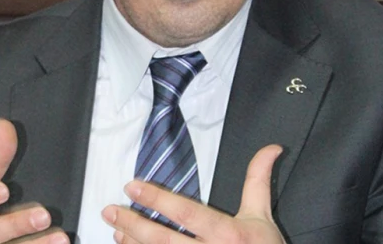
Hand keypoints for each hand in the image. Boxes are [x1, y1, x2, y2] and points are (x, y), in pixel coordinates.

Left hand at [101, 145, 285, 243]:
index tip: (133, 186)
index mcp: (227, 234)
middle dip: (133, 223)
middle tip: (110, 210)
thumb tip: (271, 148)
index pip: (186, 213)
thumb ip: (258, 180)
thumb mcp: (262, 216)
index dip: (158, 199)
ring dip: (134, 243)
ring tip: (116, 228)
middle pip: (163, 239)